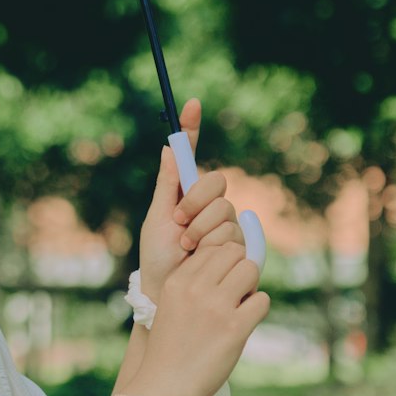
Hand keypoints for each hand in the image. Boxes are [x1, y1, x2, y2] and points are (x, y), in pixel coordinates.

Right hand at [134, 237, 270, 395]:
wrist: (164, 385)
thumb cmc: (170, 348)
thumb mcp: (171, 305)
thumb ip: (193, 285)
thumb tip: (230, 266)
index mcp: (177, 280)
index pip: (212, 249)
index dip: (223, 264)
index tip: (221, 283)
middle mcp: (195, 288)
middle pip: (234, 253)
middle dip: (240, 270)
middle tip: (235, 293)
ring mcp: (215, 307)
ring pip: (250, 270)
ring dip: (251, 287)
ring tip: (240, 307)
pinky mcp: (234, 328)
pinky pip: (262, 300)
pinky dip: (258, 309)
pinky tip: (245, 323)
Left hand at [138, 97, 244, 301]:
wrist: (171, 292)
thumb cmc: (158, 258)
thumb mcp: (157, 220)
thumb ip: (167, 186)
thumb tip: (169, 147)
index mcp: (183, 193)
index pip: (191, 155)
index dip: (192, 128)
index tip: (192, 104)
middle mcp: (207, 204)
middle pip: (216, 182)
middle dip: (196, 202)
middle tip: (179, 223)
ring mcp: (224, 223)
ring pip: (225, 209)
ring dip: (202, 229)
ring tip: (187, 248)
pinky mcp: (238, 242)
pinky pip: (234, 230)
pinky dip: (214, 242)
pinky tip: (204, 255)